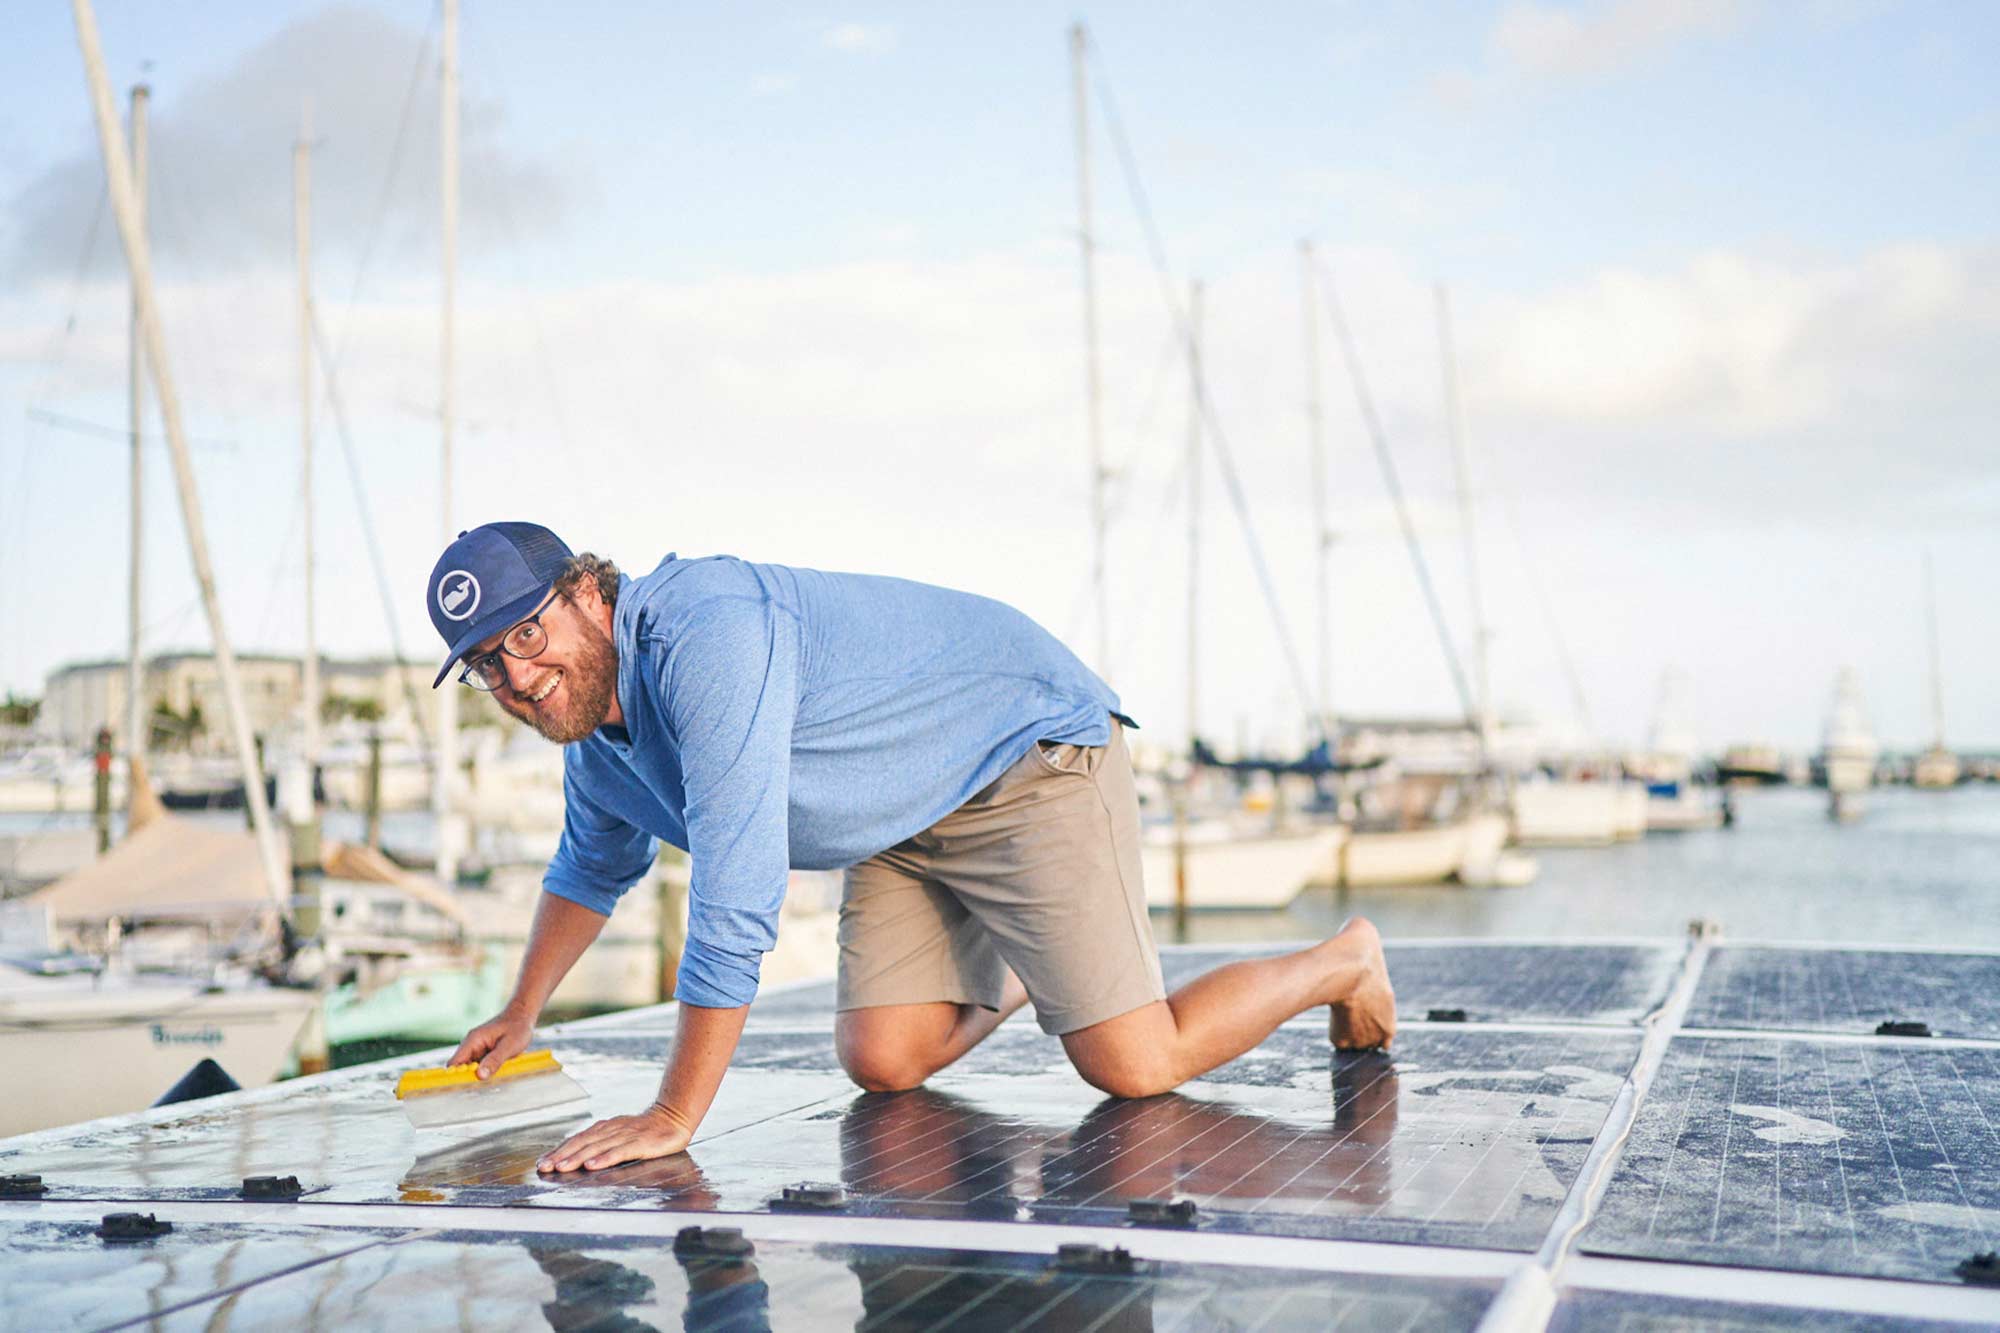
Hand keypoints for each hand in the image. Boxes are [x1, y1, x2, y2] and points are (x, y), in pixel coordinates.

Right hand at [447, 1008, 533, 1079]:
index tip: (465, 1087)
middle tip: (483, 1087)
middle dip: (470, 1078)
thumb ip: (494, 1060)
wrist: (523, 1015)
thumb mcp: (509, 1045)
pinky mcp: (485, 1053)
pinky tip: (499, 1072)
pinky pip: (481, 1066)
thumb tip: (479, 1076)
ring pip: (472, 1068)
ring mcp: (478, 1049)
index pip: (454, 1063)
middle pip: (462, 1068)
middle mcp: (472, 1045)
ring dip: (480, 1075)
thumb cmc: (517, 1027)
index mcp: (473, 1040)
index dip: (456, 1076)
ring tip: (495, 1078)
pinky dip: (487, 1071)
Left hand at [538, 1105, 693, 1172]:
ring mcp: (626, 1135)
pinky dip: (604, 1158)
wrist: (673, 1118)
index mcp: (605, 1128)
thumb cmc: (644, 1131)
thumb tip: (577, 1157)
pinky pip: (620, 1152)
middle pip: (582, 1143)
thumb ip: (601, 1143)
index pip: (577, 1139)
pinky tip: (592, 1166)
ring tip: (561, 1168)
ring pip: (597, 1147)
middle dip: (562, 1155)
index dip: (559, 1151)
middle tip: (544, 1167)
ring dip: (577, 1158)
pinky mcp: (640, 1143)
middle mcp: (612, 1130)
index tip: (542, 1163)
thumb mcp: (620, 1134)